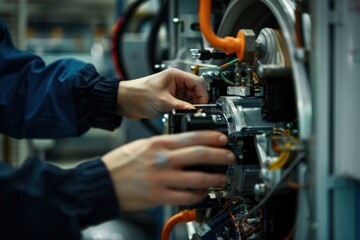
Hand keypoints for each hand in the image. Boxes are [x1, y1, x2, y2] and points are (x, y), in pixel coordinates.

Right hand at [102, 131, 234, 210]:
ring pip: (197, 178)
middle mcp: (163, 160)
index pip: (191, 136)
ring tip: (222, 177)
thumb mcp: (144, 145)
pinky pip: (186, 196)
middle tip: (229, 156)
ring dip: (215, 177)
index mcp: (159, 144)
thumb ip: (165, 145)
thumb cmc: (120, 163)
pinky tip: (203, 192)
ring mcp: (163, 179)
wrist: (103, 182)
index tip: (222, 138)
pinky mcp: (160, 196)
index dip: (211, 136)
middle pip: (199, 155)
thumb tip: (185, 145)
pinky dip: (199, 194)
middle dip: (220, 155)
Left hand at [116, 68, 208, 118]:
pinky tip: (180, 114)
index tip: (203, 105)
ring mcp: (173, 91)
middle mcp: (176, 82)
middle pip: (196, 91)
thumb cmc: (138, 94)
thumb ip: (181, 106)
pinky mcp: (170, 99)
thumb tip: (195, 111)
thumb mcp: (163, 101)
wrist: (125, 101)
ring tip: (185, 113)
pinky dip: (184, 110)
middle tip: (196, 111)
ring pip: (190, 99)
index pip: (197, 82)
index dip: (202, 94)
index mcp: (176, 75)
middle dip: (197, 102)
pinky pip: (183, 104)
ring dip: (190, 107)